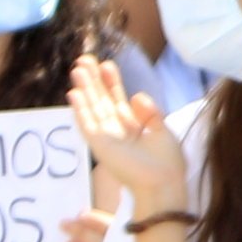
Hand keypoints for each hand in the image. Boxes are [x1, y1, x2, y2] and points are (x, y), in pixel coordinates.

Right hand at [66, 51, 186, 210]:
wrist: (163, 183)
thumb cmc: (167, 163)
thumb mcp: (162, 131)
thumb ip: (150, 112)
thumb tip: (135, 95)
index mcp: (133, 127)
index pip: (118, 99)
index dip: (112, 82)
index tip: (106, 63)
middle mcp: (116, 131)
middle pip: (101, 100)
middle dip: (94, 80)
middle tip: (85, 58)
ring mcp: (106, 137)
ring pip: (92, 107)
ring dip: (85, 88)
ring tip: (78, 68)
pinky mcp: (99, 145)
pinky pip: (86, 123)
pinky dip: (80, 109)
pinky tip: (74, 93)